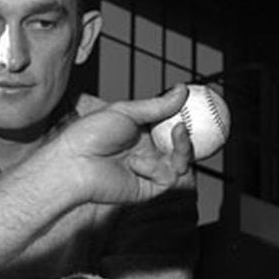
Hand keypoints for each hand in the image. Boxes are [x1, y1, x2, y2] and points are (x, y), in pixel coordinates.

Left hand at [51, 84, 192, 204]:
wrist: (74, 163)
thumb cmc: (90, 135)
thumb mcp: (125, 112)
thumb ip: (156, 106)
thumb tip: (182, 90)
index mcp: (140, 134)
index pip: (171, 126)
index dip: (187, 117)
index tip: (204, 103)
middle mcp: (147, 152)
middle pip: (181, 145)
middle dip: (193, 133)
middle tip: (203, 118)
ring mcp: (149, 171)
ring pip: (181, 161)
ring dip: (185, 146)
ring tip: (179, 131)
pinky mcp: (148, 188)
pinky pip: (167, 178)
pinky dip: (158, 168)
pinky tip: (137, 163)